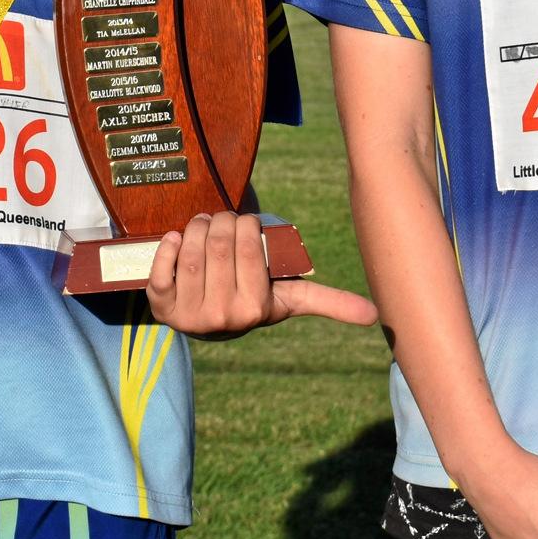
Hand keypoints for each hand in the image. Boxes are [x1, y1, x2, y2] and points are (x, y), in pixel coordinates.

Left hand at [144, 212, 377, 338]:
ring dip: (196, 226)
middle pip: (219, 241)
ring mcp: (188, 314)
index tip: (248, 226)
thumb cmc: (251, 297)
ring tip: (202, 226)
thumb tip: (376, 314)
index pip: (250, 248)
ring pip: (191, 247)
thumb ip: (328, 302)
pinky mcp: (161, 307)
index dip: (246, 227)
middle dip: (221, 220)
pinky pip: (160, 264)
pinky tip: (175, 240)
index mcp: (255, 309)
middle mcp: (222, 317)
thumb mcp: (287, 298)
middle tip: (222, 220)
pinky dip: (167, 244)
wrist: (204, 318)